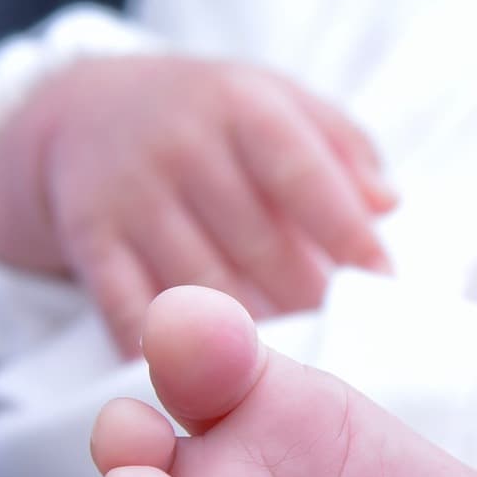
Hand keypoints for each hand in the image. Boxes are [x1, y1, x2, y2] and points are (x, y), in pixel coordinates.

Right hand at [0, 55, 395, 354]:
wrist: (89, 108)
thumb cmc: (217, 117)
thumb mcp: (281, 102)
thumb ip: (346, 147)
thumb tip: (388, 204)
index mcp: (242, 106)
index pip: (302, 175)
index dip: (346, 232)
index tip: (383, 280)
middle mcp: (182, 146)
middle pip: (256, 240)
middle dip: (306, 293)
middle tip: (342, 331)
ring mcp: (131, 194)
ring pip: (200, 283)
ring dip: (252, 331)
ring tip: (293, 358)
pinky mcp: (92, 240)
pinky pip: (130, 306)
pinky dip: (173, 345)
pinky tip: (211, 373)